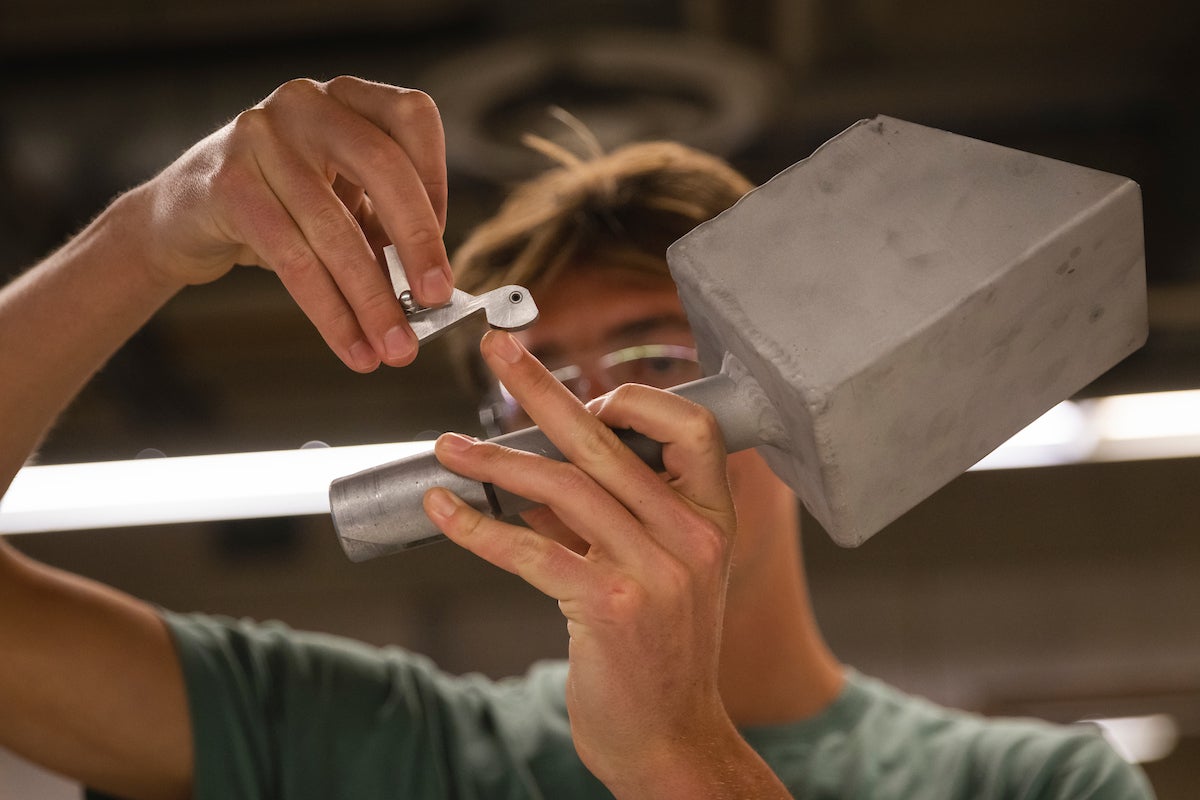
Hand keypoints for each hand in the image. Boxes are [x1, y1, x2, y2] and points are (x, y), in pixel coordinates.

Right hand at [138, 76, 450, 370]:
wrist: (181, 221)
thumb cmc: (278, 210)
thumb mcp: (341, 202)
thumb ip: (386, 226)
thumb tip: (436, 287)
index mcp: (345, 98)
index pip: (412, 118)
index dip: (437, 181)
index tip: (437, 241)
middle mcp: (305, 103)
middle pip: (383, 165)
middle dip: (417, 242)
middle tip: (436, 300)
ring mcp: (260, 136)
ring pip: (334, 226)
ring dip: (372, 299)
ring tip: (394, 347)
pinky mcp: (228, 184)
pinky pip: (293, 258)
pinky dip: (329, 311)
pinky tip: (350, 345)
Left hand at [424, 330, 745, 794]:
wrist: (673, 738)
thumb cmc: (664, 651)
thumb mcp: (670, 573)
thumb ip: (626, 516)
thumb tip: (548, 467)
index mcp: (712, 519)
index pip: (692, 426)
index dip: (636, 400)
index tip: (586, 399)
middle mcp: (691, 538)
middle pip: (604, 440)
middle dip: (541, 388)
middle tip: (497, 350)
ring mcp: (653, 572)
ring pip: (560, 488)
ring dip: (492, 461)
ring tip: (447, 446)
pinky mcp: (608, 608)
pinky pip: (529, 549)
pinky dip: (477, 526)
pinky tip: (444, 509)